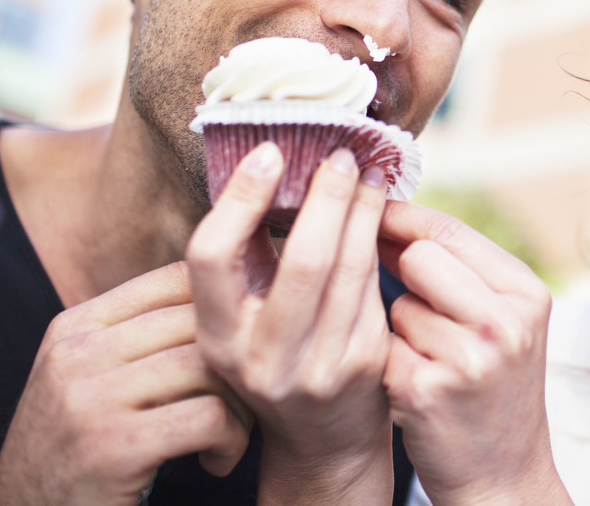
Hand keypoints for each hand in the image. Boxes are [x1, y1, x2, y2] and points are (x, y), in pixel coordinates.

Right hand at [0, 262, 252, 505]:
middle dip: (240, 359)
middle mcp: (77, 353)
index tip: (240, 349)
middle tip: (245, 400)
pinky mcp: (112, 449)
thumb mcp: (86, 379)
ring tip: (229, 434)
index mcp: (75, 326)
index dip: (226, 308)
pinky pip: (209, 417)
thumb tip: (222, 297)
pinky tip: (215, 461)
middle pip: (200, 321)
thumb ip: (136, 338)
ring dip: (240, 404)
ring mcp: (90, 399)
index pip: (176, 278)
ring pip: (210, 365)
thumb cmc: (73, 452)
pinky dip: (231, 440)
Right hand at [186, 144, 392, 504]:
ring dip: (362, 210)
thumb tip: (267, 162)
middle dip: (327, 196)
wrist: (321, 438)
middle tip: (340, 153)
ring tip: (367, 171)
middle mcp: (260, 358)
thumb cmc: (276, 355)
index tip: (269, 151)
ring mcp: (316, 367)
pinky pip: (372, 287)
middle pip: (301, 260)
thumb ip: (246, 256)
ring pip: (347, 269)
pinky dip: (377, 242)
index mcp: (216, 337)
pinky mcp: (362, 365)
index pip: (210, 257)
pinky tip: (380, 213)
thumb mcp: (241, 318)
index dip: (238, 198)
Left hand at [380, 202, 571, 505]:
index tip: (373, 213)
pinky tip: (419, 388)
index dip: (403, 218)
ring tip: (434, 362)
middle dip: (405, 276)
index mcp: (526, 293)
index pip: (449, 229)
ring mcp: (466, 359)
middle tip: (423, 311)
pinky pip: (382, 347)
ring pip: (396, 304)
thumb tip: (382, 215)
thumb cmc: (495, 389)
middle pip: (417, 258)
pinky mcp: (425, 391)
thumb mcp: (505, 321)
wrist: (504, 478)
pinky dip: (391, 363)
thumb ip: (460, 269)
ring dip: (401, 328)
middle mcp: (503, 322)